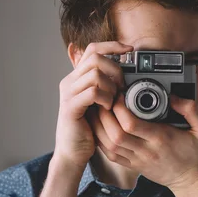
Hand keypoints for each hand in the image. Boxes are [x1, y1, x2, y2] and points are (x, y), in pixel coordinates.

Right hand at [53, 41, 132, 168]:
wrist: (73, 151)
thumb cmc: (88, 129)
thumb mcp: (99, 102)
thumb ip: (106, 86)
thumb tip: (125, 73)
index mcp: (77, 78)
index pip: (93, 49)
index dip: (112, 45)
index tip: (129, 50)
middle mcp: (70, 81)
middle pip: (95, 57)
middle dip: (115, 69)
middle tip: (121, 87)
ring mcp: (68, 93)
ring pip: (95, 74)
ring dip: (110, 86)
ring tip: (113, 101)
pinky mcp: (70, 107)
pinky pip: (92, 92)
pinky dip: (105, 98)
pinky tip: (107, 108)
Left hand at [88, 93, 197, 192]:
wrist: (191, 180)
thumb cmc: (197, 154)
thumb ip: (191, 109)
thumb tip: (173, 97)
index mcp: (161, 139)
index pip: (132, 124)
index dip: (119, 108)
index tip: (119, 95)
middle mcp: (146, 150)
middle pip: (115, 134)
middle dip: (105, 115)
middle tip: (104, 101)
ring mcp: (137, 160)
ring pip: (109, 145)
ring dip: (99, 127)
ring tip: (99, 111)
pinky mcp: (132, 165)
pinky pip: (110, 155)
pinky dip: (101, 140)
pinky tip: (100, 128)